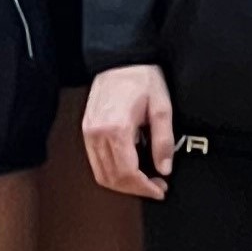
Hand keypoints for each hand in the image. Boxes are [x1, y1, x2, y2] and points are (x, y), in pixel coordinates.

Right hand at [82, 65, 175, 199]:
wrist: (121, 60)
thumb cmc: (141, 79)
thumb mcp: (162, 108)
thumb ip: (163, 141)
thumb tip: (164, 168)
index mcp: (116, 128)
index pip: (127, 173)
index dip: (144, 187)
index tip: (160, 190)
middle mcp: (97, 132)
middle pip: (112, 178)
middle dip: (136, 189)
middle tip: (156, 187)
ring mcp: (89, 132)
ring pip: (102, 173)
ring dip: (123, 184)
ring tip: (144, 180)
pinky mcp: (87, 130)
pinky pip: (96, 161)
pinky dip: (113, 172)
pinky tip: (130, 167)